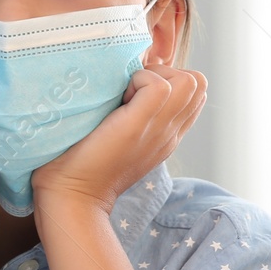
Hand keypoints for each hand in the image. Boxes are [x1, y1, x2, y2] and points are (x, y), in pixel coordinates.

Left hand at [30, 64, 206, 213]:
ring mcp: (159, 130)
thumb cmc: (80, 164)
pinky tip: (117, 99)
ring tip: (125, 95)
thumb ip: (131, 114)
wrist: (72, 196)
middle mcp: (169, 133)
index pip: (194, 93)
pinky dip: (138, 80)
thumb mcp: (118, 136)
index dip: (169, 78)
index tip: (135, 91)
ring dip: (154, 75)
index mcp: (166, 135)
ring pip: (190, 81)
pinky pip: (160, 85)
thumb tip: (123, 78)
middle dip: (165, 73)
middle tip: (131, 91)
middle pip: (198, 83)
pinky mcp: (140, 126)